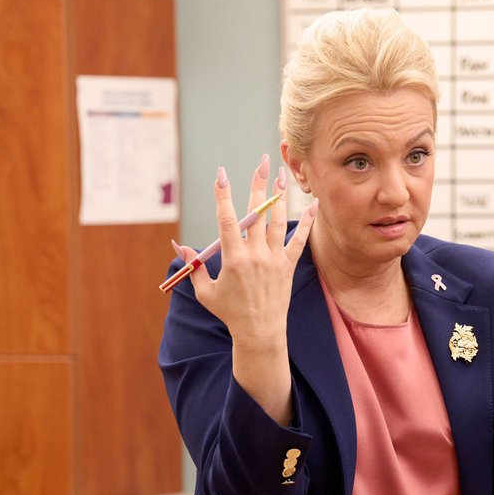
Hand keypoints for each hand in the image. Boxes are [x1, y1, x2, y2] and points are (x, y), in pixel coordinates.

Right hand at [172, 154, 316, 346]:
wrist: (259, 332)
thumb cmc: (229, 312)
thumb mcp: (206, 291)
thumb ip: (194, 266)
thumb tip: (179, 246)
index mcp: (233, 259)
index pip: (227, 220)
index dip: (223, 196)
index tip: (221, 174)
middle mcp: (255, 255)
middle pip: (256, 213)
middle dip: (258, 185)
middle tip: (262, 162)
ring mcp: (274, 259)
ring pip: (278, 221)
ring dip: (280, 196)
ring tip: (282, 174)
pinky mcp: (288, 265)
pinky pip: (300, 240)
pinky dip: (307, 222)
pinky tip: (314, 204)